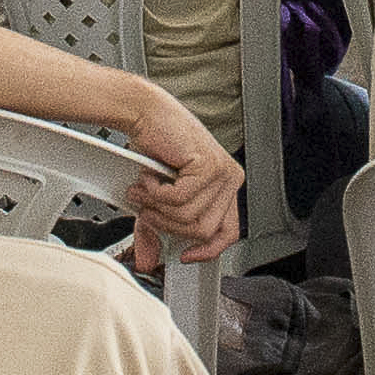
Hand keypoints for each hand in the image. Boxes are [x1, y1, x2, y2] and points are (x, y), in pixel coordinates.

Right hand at [117, 86, 242, 268]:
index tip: (184, 256)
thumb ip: (155, 229)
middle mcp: (229, 180)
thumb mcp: (157, 198)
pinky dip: (156, 192)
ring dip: (157, 207)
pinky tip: (149, 177)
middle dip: (168, 226)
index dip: (207, 250)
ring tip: (144, 190)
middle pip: (204, 230)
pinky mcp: (208, 165)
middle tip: (147, 211)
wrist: (145, 114)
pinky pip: (179, 200)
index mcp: (225, 188)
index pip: (228, 233)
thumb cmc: (154, 147)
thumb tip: (148, 259)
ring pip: (189, 217)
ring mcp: (222, 172)